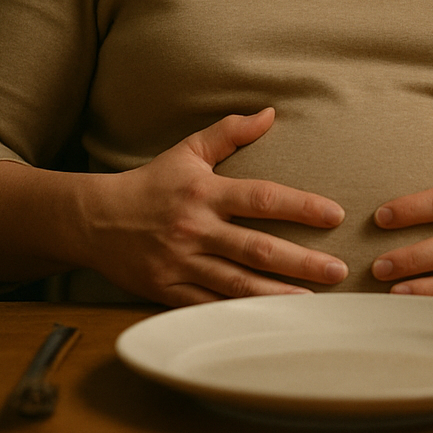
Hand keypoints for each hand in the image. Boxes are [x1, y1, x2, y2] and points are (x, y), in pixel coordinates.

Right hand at [81, 108, 348, 306]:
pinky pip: (210, 305)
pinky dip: (241, 313)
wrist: (94, 220)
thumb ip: (229, 132)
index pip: (261, 198)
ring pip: (238, 283)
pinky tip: (269, 319)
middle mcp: (196, 228)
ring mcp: (182, 262)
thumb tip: (270, 113)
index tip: (335, 215)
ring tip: (314, 301)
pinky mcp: (169, 290)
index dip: (300, 206)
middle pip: (257, 247)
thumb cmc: (151, 183)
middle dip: (301, 260)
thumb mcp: (187, 151)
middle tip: (338, 269)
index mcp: (204, 191)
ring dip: (278, 294)